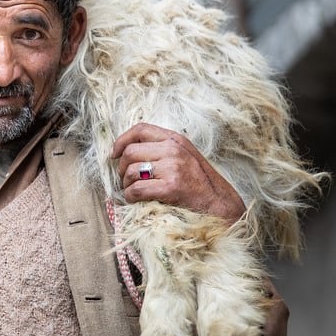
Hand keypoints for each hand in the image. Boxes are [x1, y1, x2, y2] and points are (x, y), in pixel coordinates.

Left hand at [111, 123, 243, 221]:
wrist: (221, 206)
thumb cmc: (199, 183)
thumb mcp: (184, 156)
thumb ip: (162, 149)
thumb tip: (127, 150)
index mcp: (175, 140)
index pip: (140, 129)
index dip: (121, 140)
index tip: (114, 154)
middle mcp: (174, 150)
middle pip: (130, 152)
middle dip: (122, 168)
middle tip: (125, 179)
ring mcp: (173, 168)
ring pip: (131, 171)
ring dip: (126, 184)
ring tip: (133, 190)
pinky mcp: (171, 188)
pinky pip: (137, 189)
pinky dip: (130, 196)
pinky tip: (135, 200)